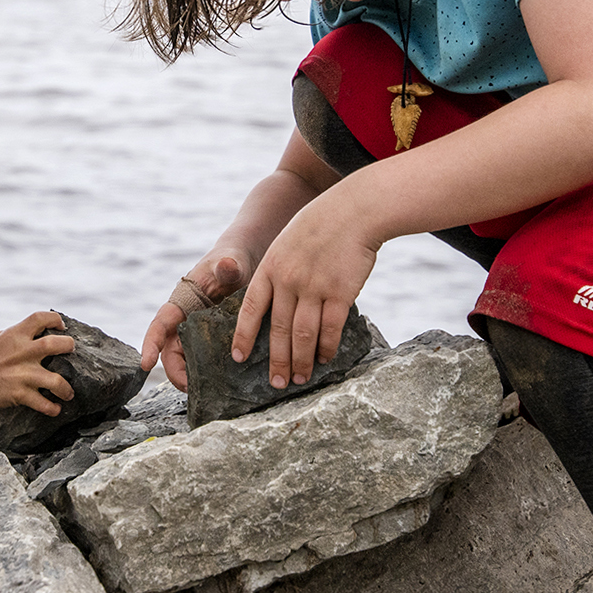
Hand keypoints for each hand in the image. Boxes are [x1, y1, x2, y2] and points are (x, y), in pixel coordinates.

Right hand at [0, 311, 76, 412]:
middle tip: (71, 354)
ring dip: (66, 388)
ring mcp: (22, 374)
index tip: (61, 328)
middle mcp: (22, 352)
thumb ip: (17, 335)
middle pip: (57, 344)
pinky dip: (52, 408)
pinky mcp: (19, 394)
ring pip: (57, 381)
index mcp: (15, 334)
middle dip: (69, 347)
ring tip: (68, 393)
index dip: (56, 320)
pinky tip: (55, 409)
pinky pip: (43, 404)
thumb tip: (35, 334)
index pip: (41, 318)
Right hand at [140, 247, 252, 387]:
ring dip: (192, 377)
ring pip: (187, 361)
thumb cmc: (231, 261)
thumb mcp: (231, 263)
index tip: (145, 364)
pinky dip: (210, 374)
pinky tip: (225, 386)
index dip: (150, 344)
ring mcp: (196, 334)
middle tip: (190, 389)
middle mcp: (183, 322)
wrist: (243, 269)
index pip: (160, 324)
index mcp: (180, 303)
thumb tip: (227, 265)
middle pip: (171, 352)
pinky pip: (205, 362)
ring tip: (208, 393)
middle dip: (176, 372)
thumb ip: (228, 266)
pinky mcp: (210, 342)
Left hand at [236, 194, 375, 388]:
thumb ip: (280, 272)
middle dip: (277, 361)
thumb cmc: (321, 224)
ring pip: (303, 335)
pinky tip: (325, 358)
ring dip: (301, 361)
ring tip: (301, 378)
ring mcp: (314, 287)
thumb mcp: (287, 242)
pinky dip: (326, 347)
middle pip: (278, 330)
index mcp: (271, 267)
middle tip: (277, 383)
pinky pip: (330, 329)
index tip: (238, 358)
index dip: (243, 336)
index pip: (251, 309)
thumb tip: (278, 306)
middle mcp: (288, 280)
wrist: (355, 210)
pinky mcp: (340, 293)